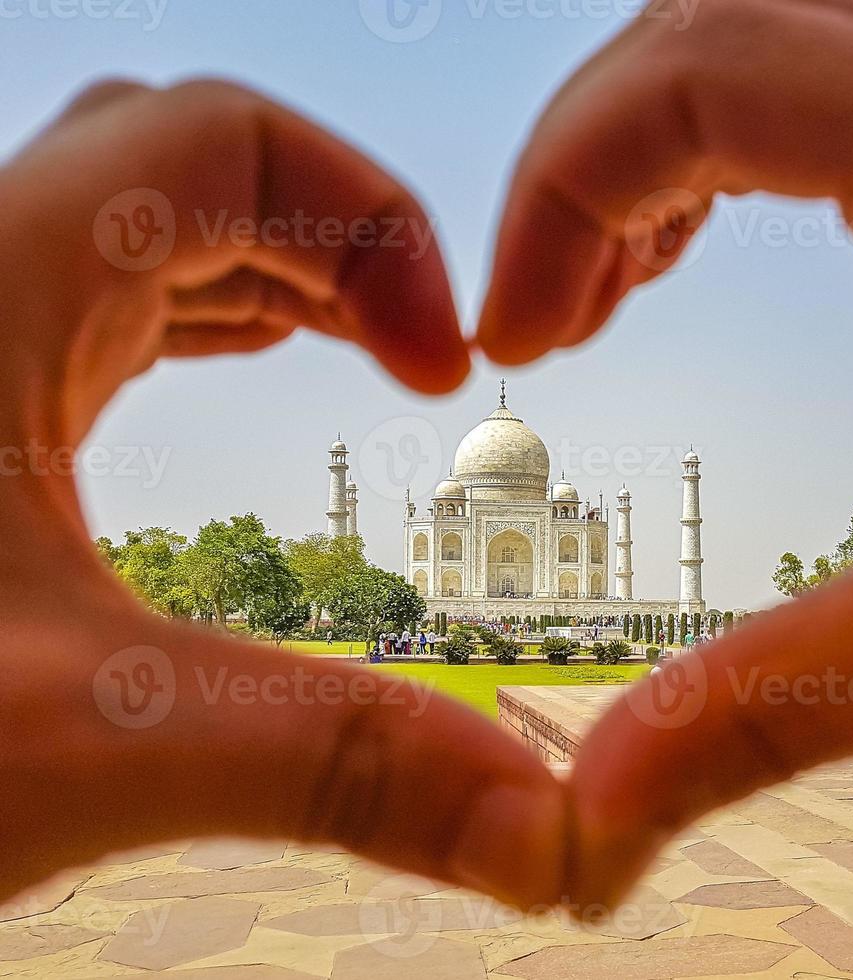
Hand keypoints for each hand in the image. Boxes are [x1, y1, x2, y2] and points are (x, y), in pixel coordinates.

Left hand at [0, 81, 563, 908]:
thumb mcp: (80, 746)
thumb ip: (333, 767)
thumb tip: (543, 832)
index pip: (223, 133)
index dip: (373, 220)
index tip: (437, 367)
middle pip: (181, 158)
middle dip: (332, 240)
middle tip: (416, 355)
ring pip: (121, 219)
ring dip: (260, 270)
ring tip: (357, 351)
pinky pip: (74, 296)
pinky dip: (180, 316)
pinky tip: (215, 375)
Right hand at [477, 0, 852, 909]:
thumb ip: (774, 710)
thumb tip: (594, 809)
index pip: (697, 71)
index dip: (563, 191)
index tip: (523, 344)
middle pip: (706, 36)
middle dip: (585, 171)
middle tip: (542, 329)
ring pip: (756, 56)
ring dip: (643, 164)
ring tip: (593, 305)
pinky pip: (813, 109)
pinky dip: (711, 173)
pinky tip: (677, 264)